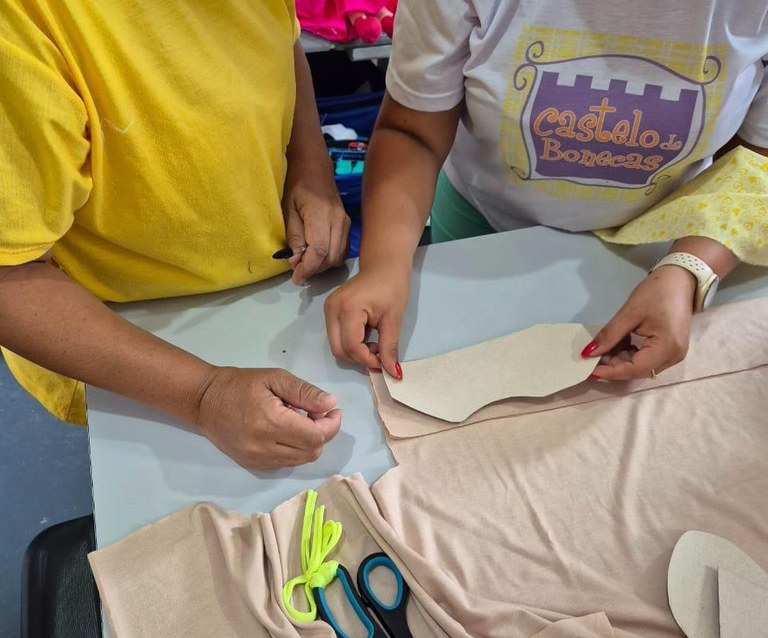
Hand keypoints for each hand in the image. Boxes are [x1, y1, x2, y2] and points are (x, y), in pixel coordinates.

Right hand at [194, 367, 341, 468]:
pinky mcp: (253, 465)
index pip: (316, 436)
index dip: (332, 425)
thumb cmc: (240, 384)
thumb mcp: (274, 378)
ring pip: (301, 460)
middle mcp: (265, 447)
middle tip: (316, 413)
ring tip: (301, 421)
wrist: (204, 401)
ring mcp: (258, 459)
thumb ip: (304, 392)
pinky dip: (296, 449)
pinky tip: (287, 432)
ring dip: (310, 443)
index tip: (334, 410)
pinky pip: (286, 463)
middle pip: (312, 452)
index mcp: (271, 422)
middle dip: (323, 433)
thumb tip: (330, 404)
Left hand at [282, 164, 349, 284]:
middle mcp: (338, 221)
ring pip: (338, 257)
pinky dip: (329, 259)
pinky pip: (342, 251)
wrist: (315, 168)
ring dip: (321, 266)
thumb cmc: (296, 185)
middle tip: (297, 271)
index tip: (296, 278)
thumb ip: (293, 236)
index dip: (308, 267)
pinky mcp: (348, 226)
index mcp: (321, 214)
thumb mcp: (287, 209)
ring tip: (305, 263)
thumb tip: (296, 261)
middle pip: (330, 257)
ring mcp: (346, 223)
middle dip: (314, 269)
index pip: (320, 250)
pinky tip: (316, 257)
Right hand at [324, 265, 409, 378]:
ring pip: (336, 345)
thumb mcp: (394, 318)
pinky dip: (351, 342)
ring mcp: (328, 309)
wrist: (384, 265)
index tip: (384, 362)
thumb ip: (390, 346)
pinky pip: (337, 336)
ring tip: (374, 341)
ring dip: (355, 351)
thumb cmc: (392, 286)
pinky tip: (366, 335)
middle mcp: (332, 309)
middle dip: (359, 357)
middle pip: (338, 349)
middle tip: (379, 352)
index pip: (351, 346)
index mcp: (348, 308)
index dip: (368, 360)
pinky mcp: (330, 310)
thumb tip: (393, 373)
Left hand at [582, 266, 695, 380]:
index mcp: (667, 347)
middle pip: (638, 370)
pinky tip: (619, 343)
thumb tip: (588, 353)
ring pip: (641, 366)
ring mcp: (674, 354)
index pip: (634, 369)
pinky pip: (646, 359)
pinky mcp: (671, 349)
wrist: (681, 279)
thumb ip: (609, 336)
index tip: (589, 370)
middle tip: (593, 356)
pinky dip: (630, 354)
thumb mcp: (629, 313)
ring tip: (605, 346)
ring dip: (620, 359)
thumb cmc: (656, 292)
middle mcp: (674, 357)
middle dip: (614, 365)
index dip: (611, 372)